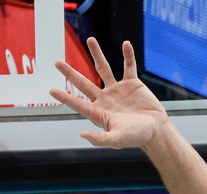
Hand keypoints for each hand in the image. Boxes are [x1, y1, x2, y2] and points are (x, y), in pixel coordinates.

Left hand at [50, 38, 169, 148]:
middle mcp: (105, 99)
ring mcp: (117, 89)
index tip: (51, 90)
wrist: (155, 131)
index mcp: (99, 113)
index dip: (65, 97)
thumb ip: (100, 139)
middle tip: (57, 62)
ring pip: (104, 69)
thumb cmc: (136, 137)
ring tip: (90, 39)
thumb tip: (82, 135)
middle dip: (70, 73)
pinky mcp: (132, 84)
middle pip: (83, 83)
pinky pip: (128, 66)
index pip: (78, 103)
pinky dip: (128, 56)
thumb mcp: (117, 140)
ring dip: (97, 54)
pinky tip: (126, 44)